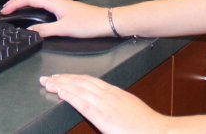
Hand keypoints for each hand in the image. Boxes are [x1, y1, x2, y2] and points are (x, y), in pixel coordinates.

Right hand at [0, 0, 111, 37]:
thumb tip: (29, 31)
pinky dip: (36, 2)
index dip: (16, 3)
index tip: (5, 10)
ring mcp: (62, 3)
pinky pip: (46, 0)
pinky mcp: (66, 7)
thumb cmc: (88, 24)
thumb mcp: (64, 30)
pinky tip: (36, 10)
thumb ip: (45, 30)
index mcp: (55, 3)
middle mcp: (57, 0)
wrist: (106, 22)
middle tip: (7, 6)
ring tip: (17, 6)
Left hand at [40, 74, 170, 133]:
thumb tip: (107, 110)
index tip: (61, 77)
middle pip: (81, 82)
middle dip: (63, 79)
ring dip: (61, 85)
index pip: (90, 81)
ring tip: (47, 83)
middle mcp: (109, 96)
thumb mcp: (130, 111)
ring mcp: (106, 105)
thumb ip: (116, 108)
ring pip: (79, 89)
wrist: (158, 132)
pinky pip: (83, 103)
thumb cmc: (146, 126)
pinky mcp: (103, 117)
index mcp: (116, 94)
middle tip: (47, 78)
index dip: (74, 78)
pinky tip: (59, 92)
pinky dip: (70, 95)